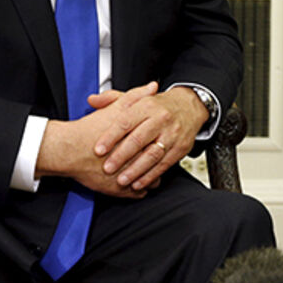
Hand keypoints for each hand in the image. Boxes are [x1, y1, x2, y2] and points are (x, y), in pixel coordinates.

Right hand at [35, 82, 159, 197]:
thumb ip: (136, 96)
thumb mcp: (116, 107)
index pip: (161, 142)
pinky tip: (139, 183)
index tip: (165, 137)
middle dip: (161, 159)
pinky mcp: (118, 190)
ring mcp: (129, 176)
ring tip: (152, 169)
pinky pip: (137, 193)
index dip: (165, 140)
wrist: (68, 150)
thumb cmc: (91, 128)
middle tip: (162, 153)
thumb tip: (152, 87)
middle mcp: (137, 159)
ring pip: (150, 180)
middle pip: (158, 162)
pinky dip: (139, 188)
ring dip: (151, 175)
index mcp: (139, 139)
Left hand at [89, 83, 208, 190]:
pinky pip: (164, 164)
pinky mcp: (180, 148)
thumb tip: (92, 100)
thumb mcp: (137, 98)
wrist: (190, 107)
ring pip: (152, 154)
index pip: (126, 121)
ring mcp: (172, 134)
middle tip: (107, 168)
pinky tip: (138, 183)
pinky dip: (150, 176)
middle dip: (121, 156)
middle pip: (139, 139)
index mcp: (147, 105)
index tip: (98, 150)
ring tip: (121, 180)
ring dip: (136, 170)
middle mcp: (161, 119)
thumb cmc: (158, 106)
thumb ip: (112, 99)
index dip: (111, 137)